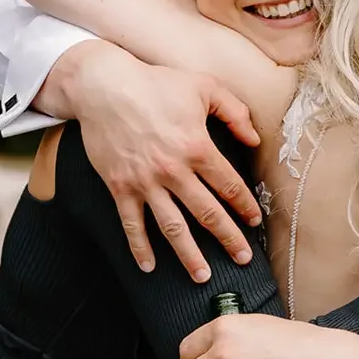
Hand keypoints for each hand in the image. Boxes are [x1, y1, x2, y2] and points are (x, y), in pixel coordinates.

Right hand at [63, 43, 262, 281]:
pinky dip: (139, 247)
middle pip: (206, 213)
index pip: (228, 185)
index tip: (254, 221)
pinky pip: (131, 223)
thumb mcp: (204, 86)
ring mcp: (145, 182)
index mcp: (197, 147)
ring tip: (202, 275)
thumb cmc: (156, 83)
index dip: (245, 205)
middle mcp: (173, 170)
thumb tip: (255, 138)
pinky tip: (149, 267)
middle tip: (242, 258)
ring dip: (188, 254)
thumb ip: (234, 111)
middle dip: (228, 238)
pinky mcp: (120, 187)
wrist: (104, 86)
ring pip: (172, 227)